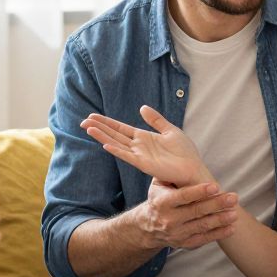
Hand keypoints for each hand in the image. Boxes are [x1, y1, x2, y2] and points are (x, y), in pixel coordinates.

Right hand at [82, 106, 211, 187]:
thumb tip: (142, 107)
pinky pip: (127, 156)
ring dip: (103, 137)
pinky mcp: (144, 164)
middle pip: (114, 135)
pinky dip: (117, 150)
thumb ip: (155, 120)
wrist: (194, 169)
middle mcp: (138, 146)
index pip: (120, 128)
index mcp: (144, 138)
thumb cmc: (185, 153)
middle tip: (83, 121)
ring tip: (88, 129)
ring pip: (116, 144)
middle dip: (99, 128)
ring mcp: (140, 156)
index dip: (107, 122)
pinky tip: (106, 145)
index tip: (93, 116)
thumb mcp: (170, 130)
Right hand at [130, 179, 238, 250]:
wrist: (148, 227)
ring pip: (202, 226)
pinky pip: (204, 239)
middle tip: (233, 198)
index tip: (215, 186)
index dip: (199, 192)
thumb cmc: (158, 199)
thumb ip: (170, 175)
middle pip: (196, 211)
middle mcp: (168, 220)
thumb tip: (185, 159)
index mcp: (162, 202)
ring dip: (220, 219)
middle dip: (216, 204)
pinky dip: (219, 234)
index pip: (183, 196)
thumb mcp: (157, 186)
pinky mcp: (184, 243)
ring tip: (234, 213)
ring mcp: (177, 233)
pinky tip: (231, 227)